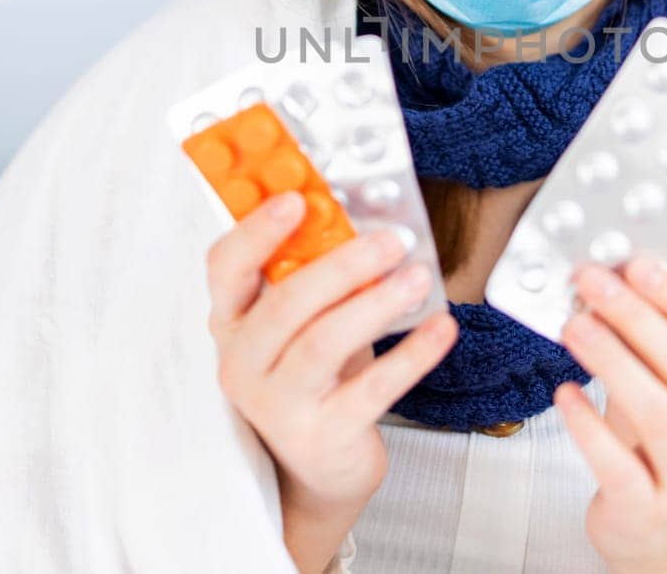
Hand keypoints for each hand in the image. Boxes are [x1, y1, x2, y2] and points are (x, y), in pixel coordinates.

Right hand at [205, 191, 458, 566]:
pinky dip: (411, 355)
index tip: (295, 197)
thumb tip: (357, 210)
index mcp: (232, 322)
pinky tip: (441, 328)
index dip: (256, 230)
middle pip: (283, 305)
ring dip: (375, 304)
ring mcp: (280, 405)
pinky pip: (372, 390)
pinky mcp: (324, 436)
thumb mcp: (302, 321)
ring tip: (417, 278)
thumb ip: (314, 271)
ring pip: (322, 344)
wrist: (315, 469)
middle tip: (390, 239)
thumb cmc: (313, 378)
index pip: (225, 268)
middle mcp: (244, 363)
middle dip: (340, 265)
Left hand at [553, 249, 666, 573]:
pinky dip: (589, 426)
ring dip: (613, 362)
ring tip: (574, 326)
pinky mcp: (649, 511)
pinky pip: (620, 466)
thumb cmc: (662, 438)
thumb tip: (613, 275)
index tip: (639, 261)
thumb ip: (657, 337)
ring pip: (659, 414)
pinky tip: (564, 393)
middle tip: (595, 283)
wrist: (655, 526)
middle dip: (638, 318)